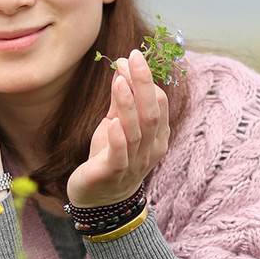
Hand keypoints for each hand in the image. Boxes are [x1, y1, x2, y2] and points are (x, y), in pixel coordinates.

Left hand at [66, 47, 168, 206]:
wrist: (100, 201)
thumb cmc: (109, 159)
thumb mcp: (114, 125)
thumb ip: (119, 101)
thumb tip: (121, 69)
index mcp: (156, 136)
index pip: (159, 103)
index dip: (146, 79)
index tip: (131, 57)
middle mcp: (150, 149)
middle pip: (152, 113)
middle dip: (143, 83)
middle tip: (133, 57)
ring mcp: (134, 163)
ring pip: (137, 131)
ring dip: (129, 104)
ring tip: (121, 80)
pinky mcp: (113, 174)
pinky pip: (120, 155)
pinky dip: (118, 138)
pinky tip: (113, 122)